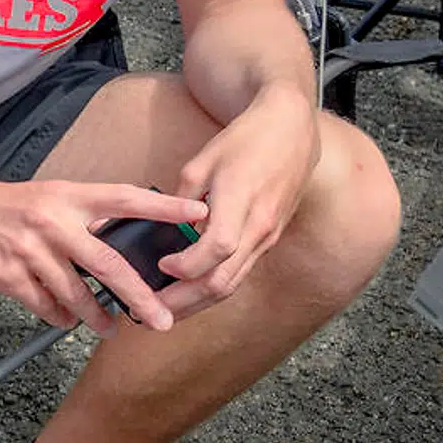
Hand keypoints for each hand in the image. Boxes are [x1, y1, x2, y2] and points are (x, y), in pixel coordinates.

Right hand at [0, 177, 208, 334]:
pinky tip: (62, 318)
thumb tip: (118, 238)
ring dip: (96, 317)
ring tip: (109, 328)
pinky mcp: (9, 275)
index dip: (163, 206)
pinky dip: (58, 316)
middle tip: (163, 319)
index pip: (125, 198)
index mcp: (67, 196)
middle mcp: (53, 221)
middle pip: (109, 264)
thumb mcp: (44, 198)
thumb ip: (79, 216)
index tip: (199, 215)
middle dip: (140, 297)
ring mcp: (30, 250)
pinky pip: (46, 306)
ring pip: (77, 295)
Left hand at [151, 87, 317, 318]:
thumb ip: (180, 199)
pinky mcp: (270, 239)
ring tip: (166, 311)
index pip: (215, 250)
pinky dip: (215, 287)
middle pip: (222, 281)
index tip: (160, 265)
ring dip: (198, 303)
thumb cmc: (245, 140)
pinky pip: (241, 272)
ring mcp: (268, 237)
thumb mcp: (202, 161)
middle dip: (184, 302)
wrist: (292, 130)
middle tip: (151, 312)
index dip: (185, 265)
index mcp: (240, 202)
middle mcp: (259, 227)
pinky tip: (192, 292)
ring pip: (233, 284)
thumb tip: (156, 227)